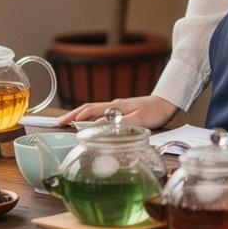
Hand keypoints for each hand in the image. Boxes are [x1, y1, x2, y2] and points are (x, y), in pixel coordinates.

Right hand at [59, 95, 177, 129]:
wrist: (167, 103)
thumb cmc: (155, 112)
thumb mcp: (138, 120)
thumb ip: (118, 123)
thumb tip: (98, 125)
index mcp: (115, 106)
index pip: (89, 110)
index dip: (74, 117)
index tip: (61, 123)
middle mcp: (114, 105)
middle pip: (88, 108)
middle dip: (73, 115)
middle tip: (60, 123)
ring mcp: (118, 107)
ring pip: (95, 111)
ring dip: (82, 117)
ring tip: (71, 125)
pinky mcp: (124, 110)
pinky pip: (103, 113)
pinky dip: (92, 118)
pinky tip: (92, 125)